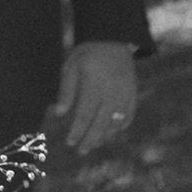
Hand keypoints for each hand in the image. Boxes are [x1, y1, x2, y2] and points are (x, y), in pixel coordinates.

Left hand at [52, 38, 139, 157]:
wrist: (113, 40)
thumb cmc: (87, 54)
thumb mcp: (71, 67)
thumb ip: (66, 91)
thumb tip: (58, 113)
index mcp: (93, 85)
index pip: (84, 115)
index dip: (77, 131)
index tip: (70, 142)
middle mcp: (111, 93)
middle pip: (101, 124)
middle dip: (91, 140)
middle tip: (82, 151)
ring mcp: (125, 95)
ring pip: (116, 123)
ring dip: (105, 136)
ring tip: (94, 144)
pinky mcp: (133, 94)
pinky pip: (129, 116)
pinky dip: (120, 126)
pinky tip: (112, 132)